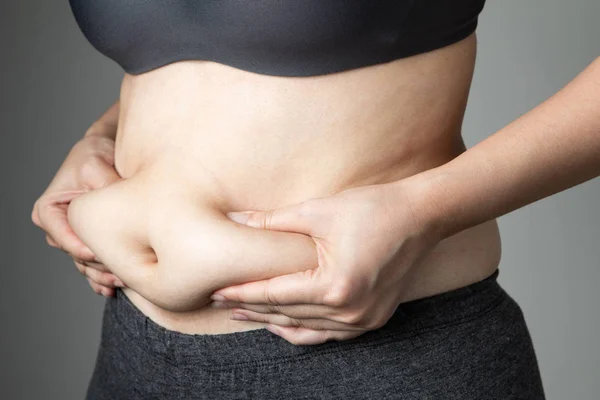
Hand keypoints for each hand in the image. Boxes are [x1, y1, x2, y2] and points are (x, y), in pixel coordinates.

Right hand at [31, 135, 125, 295]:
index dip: (81, 247)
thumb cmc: (96, 155)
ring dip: (104, 275)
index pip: (63, 236)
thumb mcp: (95, 166)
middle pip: (77, 254)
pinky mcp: (92, 244)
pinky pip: (95, 267)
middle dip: (99, 264)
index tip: (99, 253)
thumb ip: (104, 187)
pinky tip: (116, 287)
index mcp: (49, 211)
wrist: (109, 155)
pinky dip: (104, 278)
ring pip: (87, 264)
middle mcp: (59, 229)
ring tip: (124, 281)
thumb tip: (123, 206)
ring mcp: (75, 239)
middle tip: (123, 272)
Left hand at [212, 182, 439, 344]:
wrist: (420, 216)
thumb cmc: (372, 209)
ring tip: (247, 316)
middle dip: (253, 309)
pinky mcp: (373, 319)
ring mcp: (364, 320)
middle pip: (287, 315)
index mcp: (335, 287)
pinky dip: (304, 330)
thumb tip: (235, 221)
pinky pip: (329, 334)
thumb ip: (273, 221)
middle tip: (222, 304)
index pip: (275, 295)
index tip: (217, 292)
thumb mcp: (318, 211)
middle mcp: (350, 312)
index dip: (243, 293)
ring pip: (307, 329)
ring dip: (275, 323)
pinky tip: (285, 325)